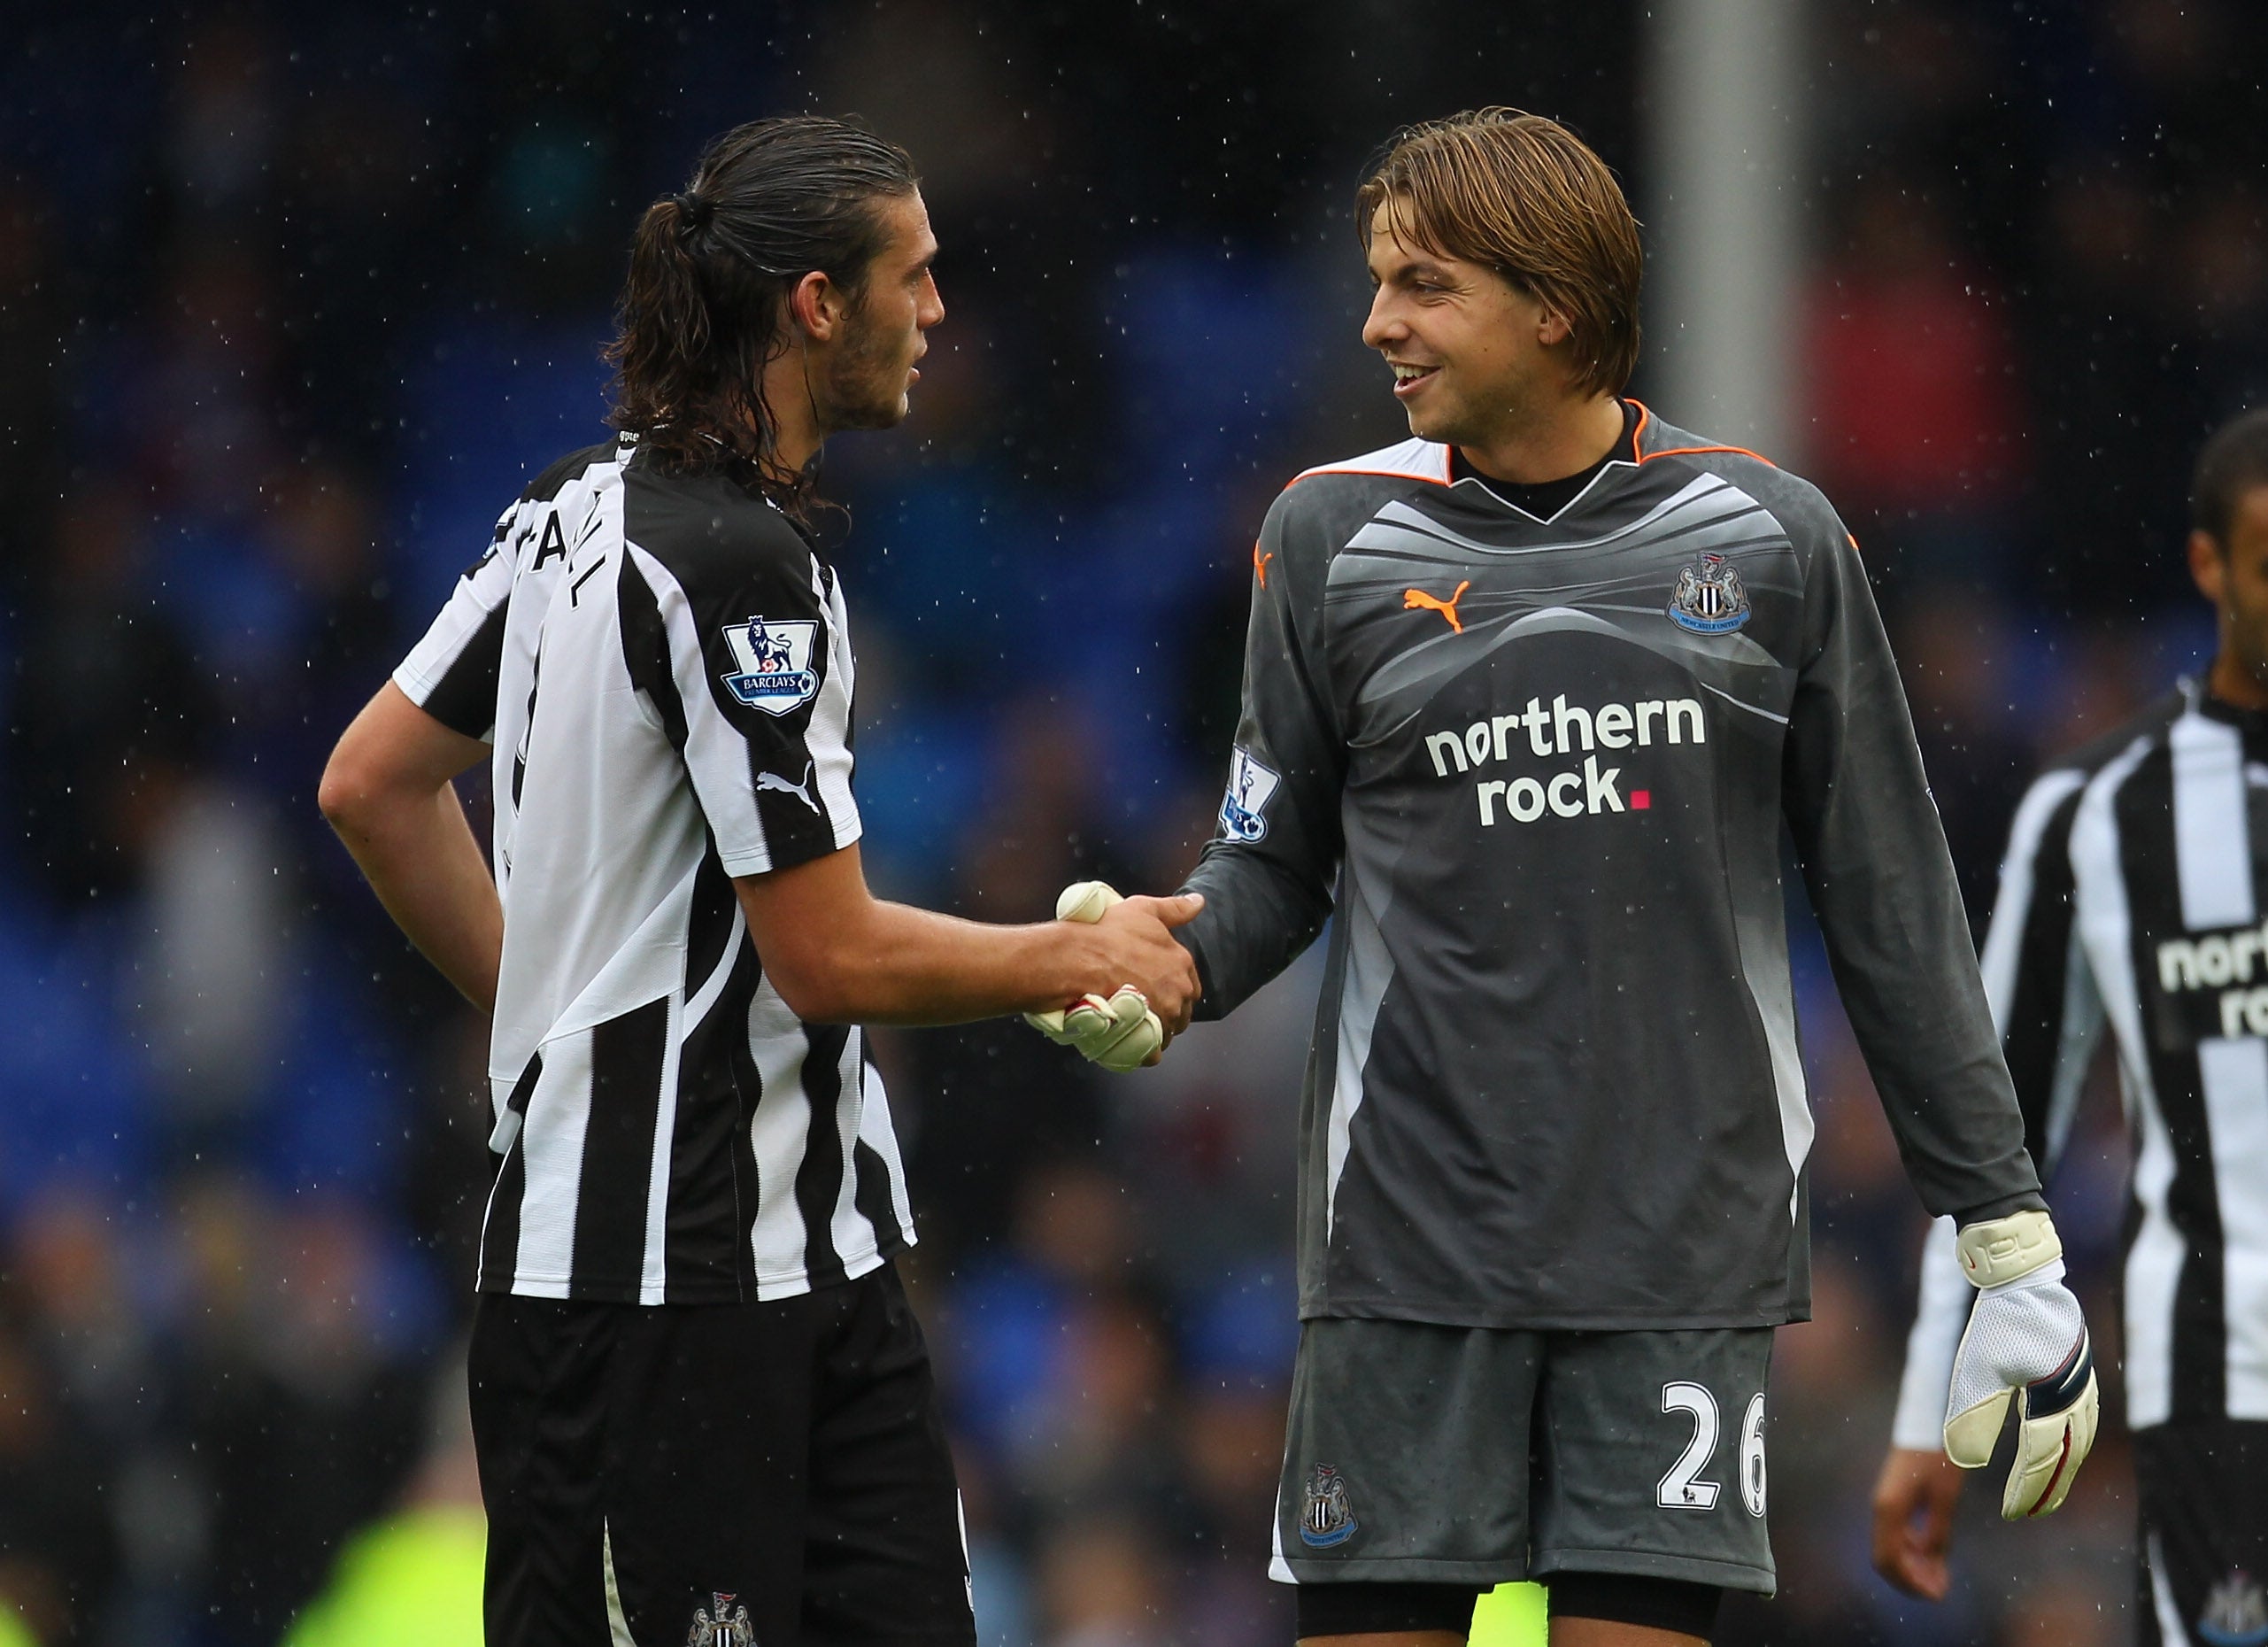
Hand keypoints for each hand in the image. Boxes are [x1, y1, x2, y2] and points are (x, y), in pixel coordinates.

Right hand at [1026, 881, 1203, 1067]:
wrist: (1077, 961)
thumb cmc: (1107, 933)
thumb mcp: (1144, 910)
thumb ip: (1176, 909)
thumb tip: (1199, 901)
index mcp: (1181, 963)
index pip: (1189, 985)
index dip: (1171, 987)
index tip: (1152, 986)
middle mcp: (1178, 991)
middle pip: (1181, 1010)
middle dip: (1166, 1010)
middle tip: (1140, 1004)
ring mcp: (1163, 1016)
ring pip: (1166, 1031)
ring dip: (1153, 1029)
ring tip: (1129, 1021)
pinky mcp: (1145, 1037)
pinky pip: (1150, 1052)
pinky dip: (1142, 1050)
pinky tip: (1127, 1041)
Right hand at [1870, 1446, 1962, 1598]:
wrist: (1930, 1420)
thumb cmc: (1938, 1456)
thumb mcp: (1944, 1498)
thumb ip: (1936, 1534)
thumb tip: (1933, 1567)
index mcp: (1889, 1509)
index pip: (1889, 1560)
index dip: (1911, 1583)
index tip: (1937, 1595)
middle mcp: (1880, 1508)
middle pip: (1885, 1557)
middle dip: (1910, 1579)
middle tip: (1940, 1590)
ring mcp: (1884, 1502)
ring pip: (1889, 1546)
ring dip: (1911, 1565)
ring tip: (1939, 1575)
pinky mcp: (1892, 1496)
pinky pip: (1895, 1532)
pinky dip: (1910, 1549)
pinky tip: (1931, 1552)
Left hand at [1943, 1210, 2099, 1519]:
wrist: (2020, 1274)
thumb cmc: (1997, 1322)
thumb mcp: (1976, 1371)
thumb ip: (1974, 1418)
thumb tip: (1966, 1462)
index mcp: (2054, 1402)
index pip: (2041, 1461)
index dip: (2027, 1490)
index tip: (2012, 1514)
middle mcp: (2076, 1396)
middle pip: (2066, 1457)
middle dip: (2049, 1487)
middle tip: (2030, 1512)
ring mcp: (2082, 1382)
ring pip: (2078, 1439)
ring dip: (2063, 1467)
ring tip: (2046, 1489)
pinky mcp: (2078, 1368)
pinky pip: (2082, 1417)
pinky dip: (2071, 1441)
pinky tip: (2059, 1446)